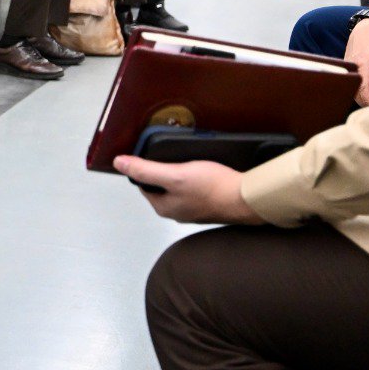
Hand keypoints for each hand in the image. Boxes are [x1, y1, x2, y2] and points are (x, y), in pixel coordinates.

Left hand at [112, 157, 261, 224]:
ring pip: (179, 188)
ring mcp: (195, 210)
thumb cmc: (213, 188)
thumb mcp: (174, 175)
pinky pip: (196, 189)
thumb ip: (146, 170)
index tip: (154, 156)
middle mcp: (178, 213)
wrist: (249, 198)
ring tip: (190, 162)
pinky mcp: (210, 205)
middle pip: (161, 186)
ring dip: (182, 174)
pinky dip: (197, 179)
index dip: (146, 168)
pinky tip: (205, 171)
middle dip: (165, 171)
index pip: (143, 185)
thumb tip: (119, 163)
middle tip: (176, 157)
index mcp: (164, 208)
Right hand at [344, 18, 368, 105]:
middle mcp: (352, 67)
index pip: (362, 88)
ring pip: (349, 86)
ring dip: (356, 95)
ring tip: (367, 100)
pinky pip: (347, 80)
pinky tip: (361, 90)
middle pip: (353, 90)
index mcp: (363, 65)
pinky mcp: (345, 66)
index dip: (367, 100)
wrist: (363, 30)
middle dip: (361, 101)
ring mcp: (347, 67)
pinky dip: (353, 87)